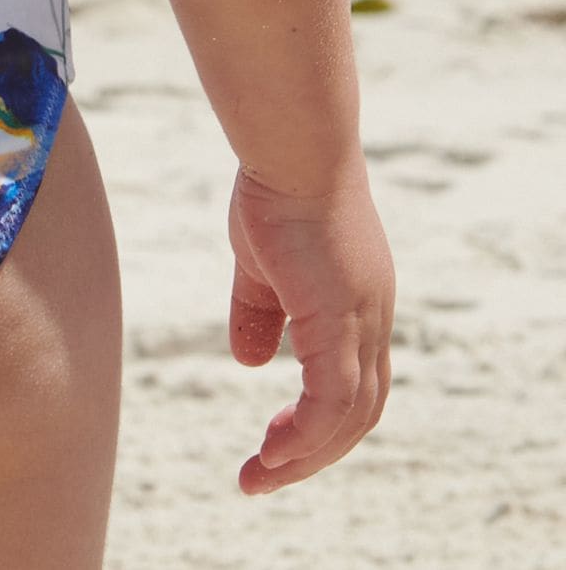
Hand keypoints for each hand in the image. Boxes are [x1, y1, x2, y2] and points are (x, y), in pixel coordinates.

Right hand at [227, 154, 392, 493]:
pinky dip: (306, 434)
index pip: (354, 381)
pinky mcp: (341, 320)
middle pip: (360, 410)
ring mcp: (363, 319)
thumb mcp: (260, 263)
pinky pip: (331, 401)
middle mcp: (373, 317)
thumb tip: (249, 361)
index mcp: (358, 301)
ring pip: (350, 415)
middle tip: (264, 474)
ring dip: (306, 454)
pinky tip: (273, 450)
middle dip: (314, 451)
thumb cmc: (275, 189)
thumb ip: (258, 312)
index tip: (276, 440)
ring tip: (260, 474)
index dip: (320, 418)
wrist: (293, 148)